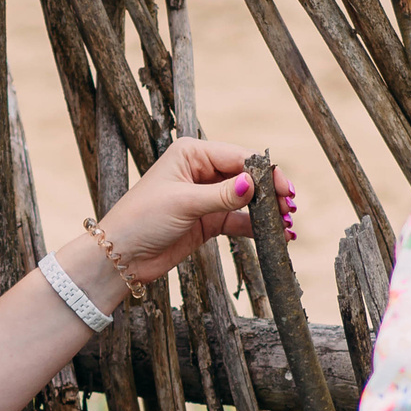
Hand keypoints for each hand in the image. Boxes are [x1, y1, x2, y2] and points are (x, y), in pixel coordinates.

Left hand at [93, 138, 292, 282]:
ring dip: (268, 212)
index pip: (239, 157)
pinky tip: (277, 236)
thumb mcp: (184, 204)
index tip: (285, 190)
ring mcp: (206, 197)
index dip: (265, 172)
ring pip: (247, 200)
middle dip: (271, 192)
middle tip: (291, 209)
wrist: (120, 256)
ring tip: (288, 225)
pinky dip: (257, 228)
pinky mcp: (208, 221)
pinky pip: (239, 221)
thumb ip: (222, 195)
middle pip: (247, 176)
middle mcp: (200, 171)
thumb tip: (255, 183)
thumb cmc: (141, 219)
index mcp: (191, 154)